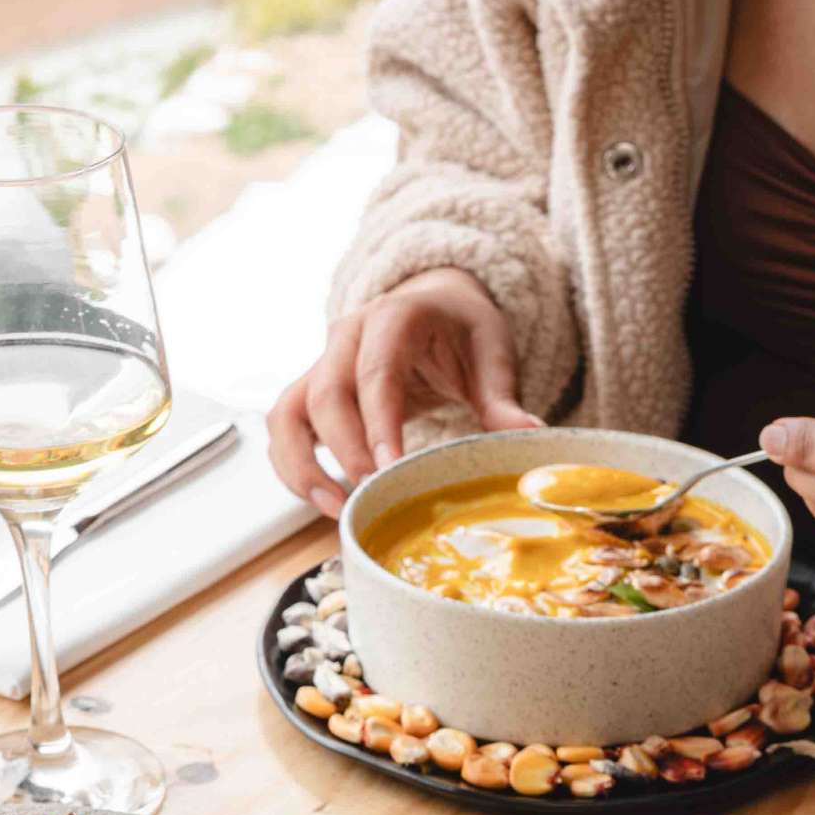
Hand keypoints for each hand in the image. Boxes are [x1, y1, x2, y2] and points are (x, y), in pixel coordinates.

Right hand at [268, 268, 541, 516]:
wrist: (432, 307)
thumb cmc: (461, 329)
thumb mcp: (492, 351)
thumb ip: (503, 396)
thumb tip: (530, 434)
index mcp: (394, 317)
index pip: (376, 369)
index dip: (377, 421)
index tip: (387, 467)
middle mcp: (346, 337)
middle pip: (326, 393)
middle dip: (344, 450)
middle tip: (371, 493)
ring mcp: (322, 364)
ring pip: (288, 413)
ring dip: (301, 465)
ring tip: (334, 507)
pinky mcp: (310, 393)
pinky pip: (285, 431)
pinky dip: (293, 469)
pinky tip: (324, 501)